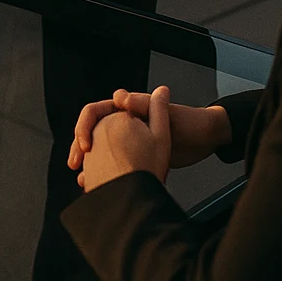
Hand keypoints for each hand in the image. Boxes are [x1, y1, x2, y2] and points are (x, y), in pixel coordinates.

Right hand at [70, 87, 230, 172]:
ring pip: (100, 149)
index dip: (85, 127)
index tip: (85, 145)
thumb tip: (118, 96)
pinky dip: (104, 173)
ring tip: (83, 178)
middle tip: (75, 164)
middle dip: (80, 147)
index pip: (95, 112)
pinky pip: (114, 163)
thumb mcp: (165, 114)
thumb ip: (143, 104)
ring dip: (89, 162)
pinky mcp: (135, 155)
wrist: (206, 140)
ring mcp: (129, 139)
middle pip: (93, 132)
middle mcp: (124, 121)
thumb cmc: (189, 122)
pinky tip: (98, 184)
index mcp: (127, 107)